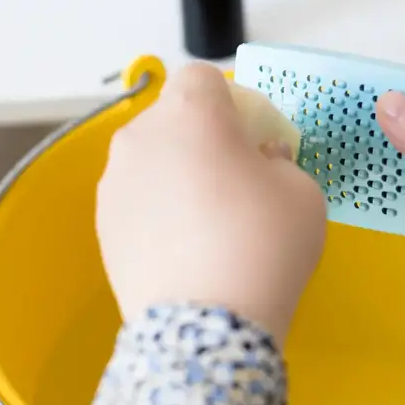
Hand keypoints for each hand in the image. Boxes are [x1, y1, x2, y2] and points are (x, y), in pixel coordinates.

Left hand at [96, 63, 326, 345]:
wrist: (207, 327)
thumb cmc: (264, 243)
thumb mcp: (303, 190)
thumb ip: (281, 159)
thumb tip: (259, 161)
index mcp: (191, 114)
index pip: (203, 76)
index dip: (231, 100)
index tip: (251, 137)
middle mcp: (142, 136)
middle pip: (174, 117)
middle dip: (203, 135)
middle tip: (233, 180)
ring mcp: (115, 181)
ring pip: (153, 157)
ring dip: (178, 171)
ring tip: (206, 222)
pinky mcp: (101, 223)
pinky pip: (138, 196)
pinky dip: (158, 207)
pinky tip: (182, 247)